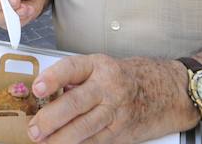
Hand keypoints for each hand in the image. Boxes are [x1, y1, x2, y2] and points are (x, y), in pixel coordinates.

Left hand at [27, 55, 190, 143]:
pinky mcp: (121, 132)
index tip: (37, 88)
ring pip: (84, 128)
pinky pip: (95, 141)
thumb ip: (76, 79)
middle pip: (75, 103)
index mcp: (98, 65)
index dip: (53, 78)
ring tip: (43, 142)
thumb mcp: (101, 67)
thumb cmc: (127, 77)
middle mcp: (108, 87)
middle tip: (34, 128)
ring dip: (60, 138)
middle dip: (51, 118)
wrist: (166, 91)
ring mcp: (116, 111)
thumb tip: (47, 95)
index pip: (71, 69)